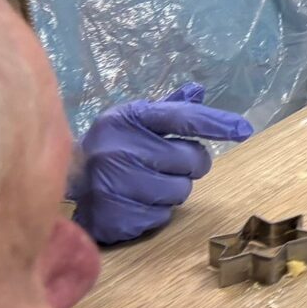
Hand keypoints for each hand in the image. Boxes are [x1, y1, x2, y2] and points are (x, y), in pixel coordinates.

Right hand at [67, 83, 253, 245]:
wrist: (63, 181)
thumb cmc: (112, 145)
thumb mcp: (134, 119)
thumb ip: (169, 107)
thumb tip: (198, 91)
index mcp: (127, 118)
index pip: (181, 117)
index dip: (215, 122)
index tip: (244, 130)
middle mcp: (118, 150)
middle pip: (191, 161)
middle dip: (189, 165)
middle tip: (167, 164)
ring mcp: (112, 186)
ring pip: (180, 192)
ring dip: (173, 190)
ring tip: (148, 182)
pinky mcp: (112, 216)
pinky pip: (161, 216)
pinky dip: (156, 211)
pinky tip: (135, 200)